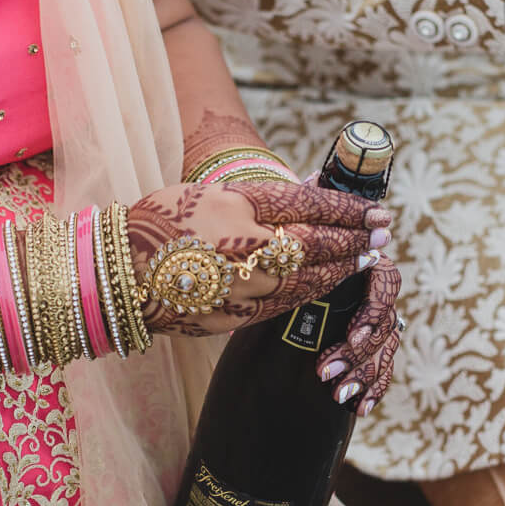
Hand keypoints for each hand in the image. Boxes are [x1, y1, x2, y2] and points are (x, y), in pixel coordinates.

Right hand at [124, 180, 400, 408]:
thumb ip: (264, 198)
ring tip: (367, 257)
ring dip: (345, 267)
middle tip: (384, 233)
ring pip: (311, 279)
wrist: (120, 275)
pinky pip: (289, 304)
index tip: (376, 210)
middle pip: (319, 244)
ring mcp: (245, 288)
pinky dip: (317, 291)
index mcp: (240, 211)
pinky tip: (331, 283)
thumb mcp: (212, 195)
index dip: (348, 209)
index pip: (309, 207)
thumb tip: (313, 189)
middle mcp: (248, 249)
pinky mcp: (239, 316)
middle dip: (357, 238)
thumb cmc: (162, 224)